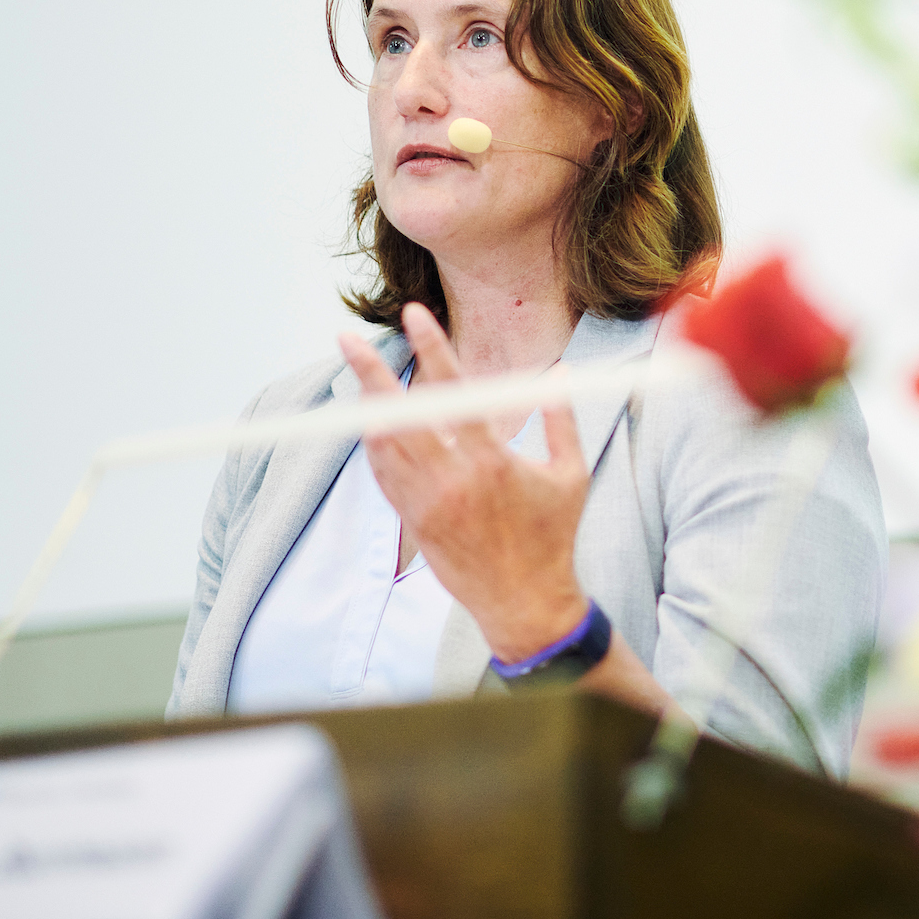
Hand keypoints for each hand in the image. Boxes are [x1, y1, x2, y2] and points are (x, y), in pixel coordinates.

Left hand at [337, 303, 590, 662]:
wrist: (524, 602)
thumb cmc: (553, 537)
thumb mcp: (571, 475)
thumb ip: (562, 420)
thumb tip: (560, 372)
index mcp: (491, 461)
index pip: (453, 392)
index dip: (431, 349)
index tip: (414, 316)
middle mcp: (451, 479)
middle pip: (399, 415)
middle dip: (370, 373)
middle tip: (347, 339)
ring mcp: (426, 503)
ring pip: (382, 444)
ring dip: (366, 406)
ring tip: (357, 373)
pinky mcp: (414, 522)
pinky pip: (384, 474)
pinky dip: (375, 445)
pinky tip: (370, 421)